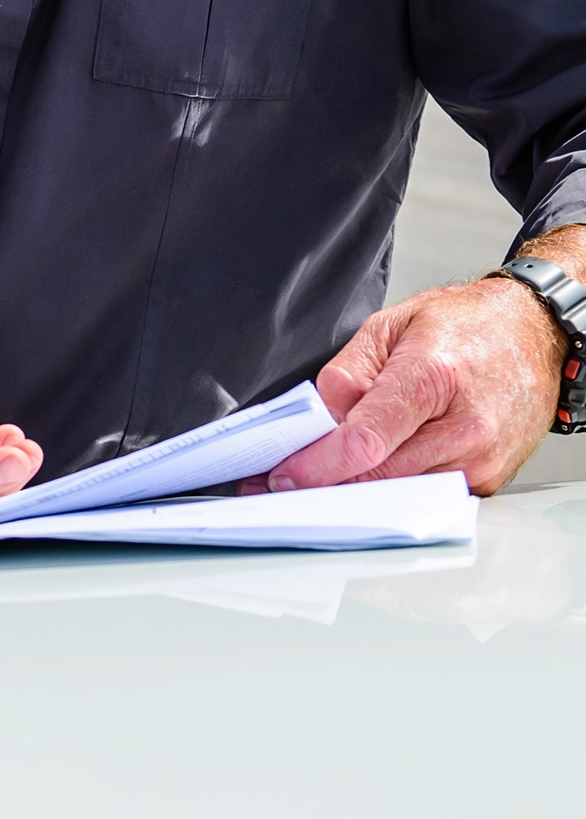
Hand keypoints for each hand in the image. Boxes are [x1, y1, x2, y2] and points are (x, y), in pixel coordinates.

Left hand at [256, 272, 564, 497]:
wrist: (533, 334)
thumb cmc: (466, 324)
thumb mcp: (391, 324)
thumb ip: (348, 372)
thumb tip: (319, 416)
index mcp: (432, 378)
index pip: (365, 440)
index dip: (317, 465)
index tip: (284, 475)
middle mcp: (464, 428)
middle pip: (378, 476)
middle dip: (326, 481)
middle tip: (285, 480)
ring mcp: (482, 460)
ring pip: (400, 493)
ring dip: (357, 489)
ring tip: (326, 472)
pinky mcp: (489, 481)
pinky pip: (425, 495)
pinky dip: (393, 488)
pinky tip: (373, 471)